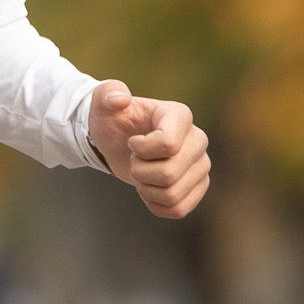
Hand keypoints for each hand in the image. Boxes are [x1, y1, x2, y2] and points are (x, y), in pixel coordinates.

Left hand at [87, 80, 210, 219]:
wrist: (118, 142)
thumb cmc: (112, 120)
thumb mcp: (102, 103)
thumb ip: (106, 94)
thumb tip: (119, 99)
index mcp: (179, 115)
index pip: (168, 144)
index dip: (141, 150)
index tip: (132, 141)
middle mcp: (198, 139)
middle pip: (170, 173)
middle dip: (140, 172)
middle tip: (134, 160)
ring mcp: (201, 164)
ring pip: (173, 194)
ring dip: (146, 189)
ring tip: (140, 174)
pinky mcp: (198, 186)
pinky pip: (179, 209)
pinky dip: (156, 205)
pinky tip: (149, 190)